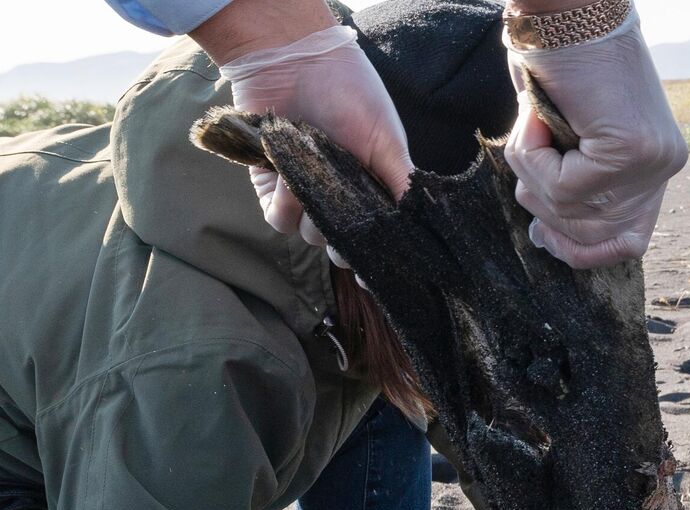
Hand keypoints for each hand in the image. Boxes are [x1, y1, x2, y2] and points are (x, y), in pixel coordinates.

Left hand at [211, 22, 413, 246]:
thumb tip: (419, 227)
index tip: (373, 268)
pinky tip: (288, 180)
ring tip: (312, 182)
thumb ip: (403, 185)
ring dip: (312, 219)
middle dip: (342, 243)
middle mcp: (337, 195)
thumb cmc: (350, 94)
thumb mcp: (389, 141)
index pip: (373, 235)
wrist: (296, 62)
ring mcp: (302, 192)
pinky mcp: (269, 184)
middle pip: (339, 244)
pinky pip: (277, 219)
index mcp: (370, 189)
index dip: (373, 256)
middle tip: (343, 222)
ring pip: (308, 235)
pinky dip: (284, 207)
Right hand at [503, 13, 687, 267]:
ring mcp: (652, 160)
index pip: (629, 242)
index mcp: (655, 163)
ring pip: (570, 210)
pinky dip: (531, 154)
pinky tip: (537, 116)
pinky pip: (563, 186)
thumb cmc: (557, 62)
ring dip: (531, 171)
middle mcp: (663, 166)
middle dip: (545, 207)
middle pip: (595, 236)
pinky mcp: (631, 148)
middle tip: (529, 159)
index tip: (544, 237)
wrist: (564, 8)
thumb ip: (572, 186)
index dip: (582, 251)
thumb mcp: (568, 138)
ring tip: (534, 125)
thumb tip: (546, 237)